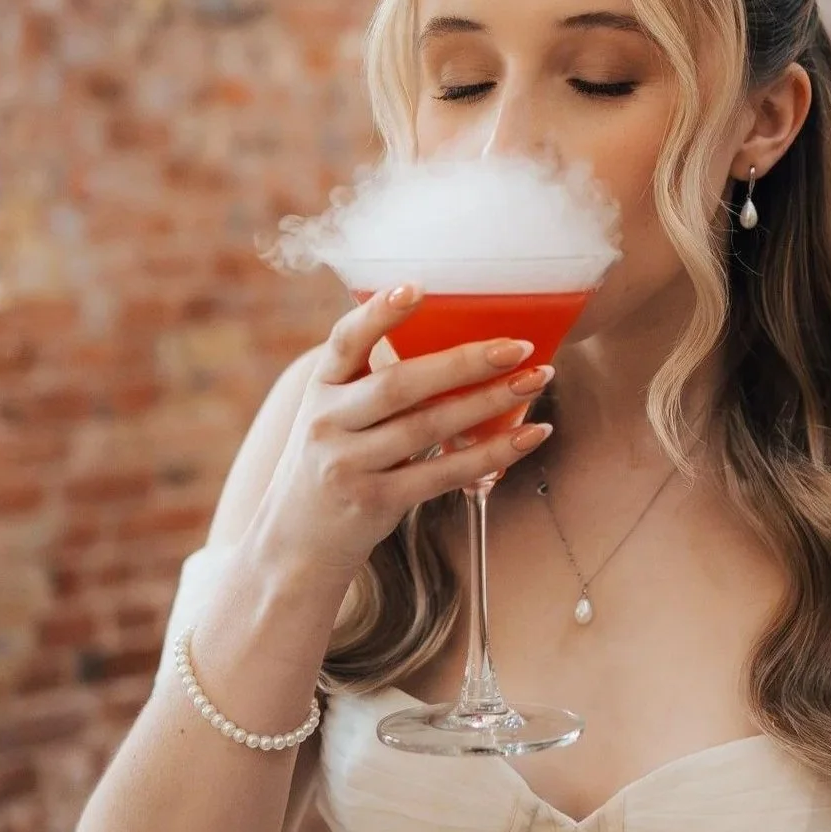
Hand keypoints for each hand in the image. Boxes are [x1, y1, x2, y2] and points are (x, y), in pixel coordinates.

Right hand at [247, 285, 550, 585]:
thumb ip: (375, 384)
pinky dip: (492, 453)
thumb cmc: (333, 464)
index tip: (418, 286)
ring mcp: (348, 465)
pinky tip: (529, 434)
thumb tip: (459, 346)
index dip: (379, 313)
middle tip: (517, 346)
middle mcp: (327, 422)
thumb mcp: (334, 416)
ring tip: (537, 380)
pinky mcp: (375, 502)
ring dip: (490, 402)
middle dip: (464, 362)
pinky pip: (444, 473)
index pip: (344, 341)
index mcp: (320, 389)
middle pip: (401, 384)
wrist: (293, 545)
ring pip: (429, 426)